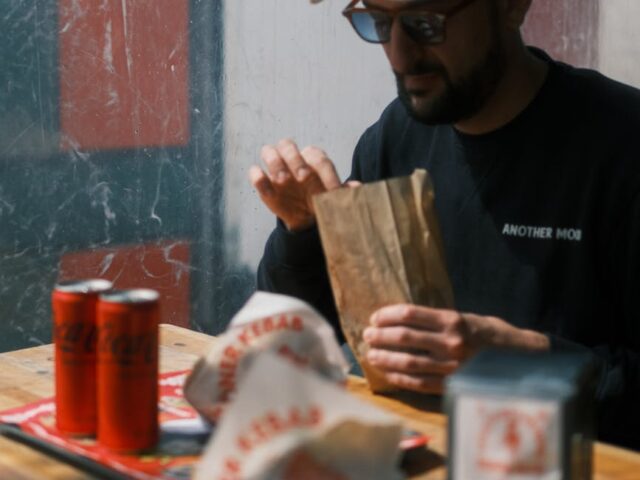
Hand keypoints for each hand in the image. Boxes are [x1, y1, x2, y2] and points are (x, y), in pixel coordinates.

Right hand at [249, 139, 341, 230]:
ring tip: (283, 180)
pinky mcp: (265, 185)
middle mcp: (293, 159)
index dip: (326, 173)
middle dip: (295, 159)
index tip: (332, 191)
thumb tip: (357, 187)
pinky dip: (257, 176)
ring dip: (275, 162)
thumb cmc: (323, 201)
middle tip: (302, 177)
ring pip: (269, 151)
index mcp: (314, 160)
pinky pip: (256, 175)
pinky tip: (264, 184)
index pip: (319, 159)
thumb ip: (344, 192)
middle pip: (289, 145)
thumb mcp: (335, 199)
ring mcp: (276, 169)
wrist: (306, 218)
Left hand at [363, 304, 549, 393]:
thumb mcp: (465, 317)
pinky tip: (386, 372)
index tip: (375, 317)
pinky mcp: (451, 383)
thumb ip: (437, 320)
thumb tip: (402, 320)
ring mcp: (451, 365)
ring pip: (407, 362)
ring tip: (371, 354)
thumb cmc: (489, 333)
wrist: (521, 358)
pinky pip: (418, 382)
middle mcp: (450, 342)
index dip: (387, 316)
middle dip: (380, 336)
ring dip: (384, 357)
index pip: (410, 315)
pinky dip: (398, 377)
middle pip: (404, 338)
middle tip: (367, 335)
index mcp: (453, 320)